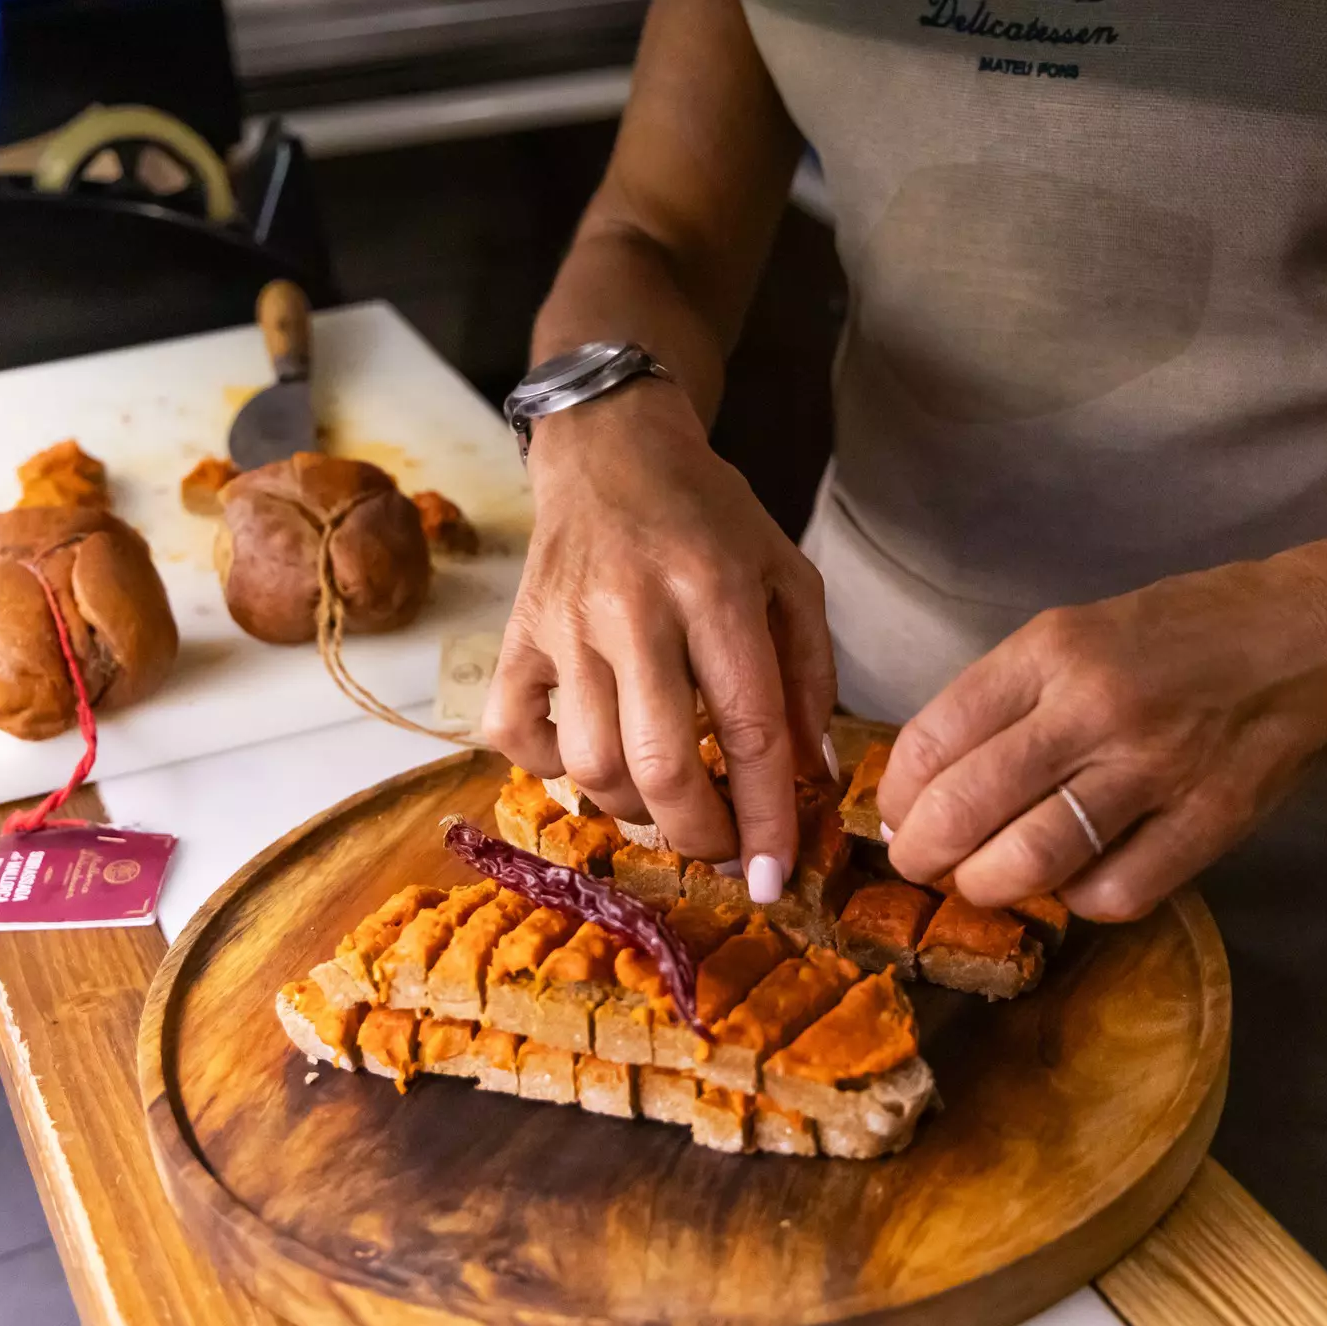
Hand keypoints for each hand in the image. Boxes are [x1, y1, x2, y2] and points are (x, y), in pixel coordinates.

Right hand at [483, 378, 835, 894]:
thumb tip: (814, 779)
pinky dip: (549, 769)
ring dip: (634, 811)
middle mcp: (634, 608)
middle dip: (699, 835)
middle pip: (658, 764)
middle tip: (723, 851)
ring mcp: (562, 624)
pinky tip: (593, 755)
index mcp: (717, 588)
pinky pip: (512, 733)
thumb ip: (810, 677)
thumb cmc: (711, 520)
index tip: (775, 878)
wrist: (611, 447)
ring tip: (667, 801)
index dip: (766, 817)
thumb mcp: (787, 576)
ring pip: (587, 763)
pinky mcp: (512, 634)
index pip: (748, 727)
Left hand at [877, 557, 1326, 921]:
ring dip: (985, 884)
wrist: (1311, 634)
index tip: (895, 810)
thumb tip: (924, 783)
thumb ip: (1002, 700)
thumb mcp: (1075, 634)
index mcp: (1053, 650)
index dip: (896, 792)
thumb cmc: (1180, 633)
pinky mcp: (1212, 821)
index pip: (934, 737)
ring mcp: (1158, 768)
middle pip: (968, 806)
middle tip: (919, 860)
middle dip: (921, 851)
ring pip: (1031, 860)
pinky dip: (1076, 899)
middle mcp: (1098, 706)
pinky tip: (1073, 878)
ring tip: (980, 878)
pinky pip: (1114, 892)